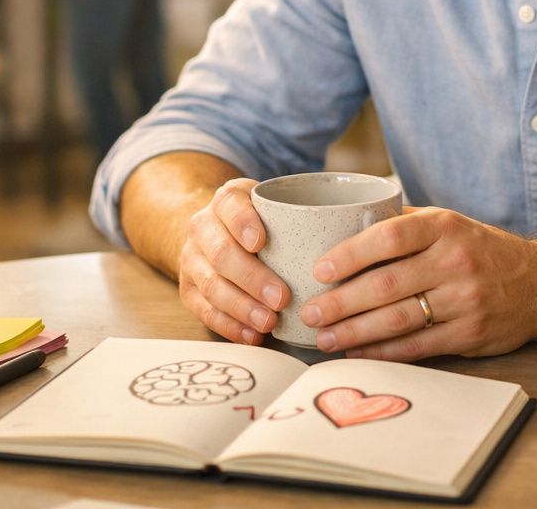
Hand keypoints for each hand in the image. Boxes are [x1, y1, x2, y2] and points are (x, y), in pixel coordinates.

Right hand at [175, 178, 290, 344]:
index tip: (261, 242)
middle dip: (252, 278)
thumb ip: (300, 214)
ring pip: (211, 286)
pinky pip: (204, 311)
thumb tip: (347, 236)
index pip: (230, 205)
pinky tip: (252, 335)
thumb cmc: (258, 220)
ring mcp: (192, 259)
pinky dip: (229, 326)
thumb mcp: (273, 204)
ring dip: (242, 308)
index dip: (243, 223)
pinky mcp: (188, 289)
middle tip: (282, 298)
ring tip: (269, 322)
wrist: (215, 230)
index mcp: (226, 200)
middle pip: (222, 253)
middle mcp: (202, 227)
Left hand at [299, 208, 536, 360]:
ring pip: (397, 320)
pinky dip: (383, 352)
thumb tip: (345, 226)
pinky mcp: (469, 334)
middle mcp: (454, 262)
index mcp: (445, 227)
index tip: (319, 270)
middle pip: (386, 285)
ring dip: (354, 332)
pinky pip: (417, 346)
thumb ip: (404, 223)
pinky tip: (358, 352)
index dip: (350, 254)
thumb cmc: (481, 249)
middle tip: (310, 312)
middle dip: (341, 302)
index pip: (390, 237)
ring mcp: (464, 300)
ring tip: (324, 338)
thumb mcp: (450, 222)